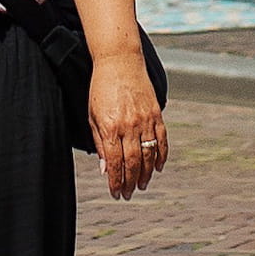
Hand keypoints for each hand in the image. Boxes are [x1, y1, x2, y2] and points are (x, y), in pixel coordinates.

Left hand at [88, 53, 167, 205]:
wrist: (119, 60)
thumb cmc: (101, 88)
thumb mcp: (92, 115)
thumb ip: (99, 143)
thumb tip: (104, 168)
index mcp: (110, 127)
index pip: (114, 164)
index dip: (115, 182)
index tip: (116, 193)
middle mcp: (129, 126)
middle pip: (133, 163)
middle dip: (131, 183)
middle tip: (129, 194)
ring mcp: (145, 120)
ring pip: (149, 155)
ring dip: (146, 174)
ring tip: (142, 185)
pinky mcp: (156, 113)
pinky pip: (162, 140)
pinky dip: (161, 156)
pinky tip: (158, 167)